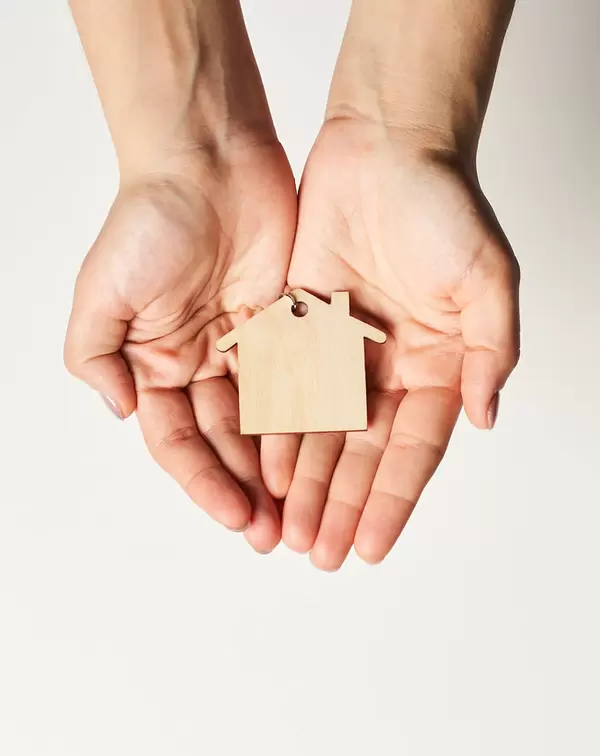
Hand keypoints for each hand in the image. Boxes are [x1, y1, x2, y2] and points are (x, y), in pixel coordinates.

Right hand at [65, 141, 296, 551]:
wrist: (208, 157)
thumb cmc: (148, 219)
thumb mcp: (100, 293)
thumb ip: (96, 358)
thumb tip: (123, 414)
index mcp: (155, 366)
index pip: (179, 442)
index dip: (204, 482)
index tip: (235, 516)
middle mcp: (199, 365)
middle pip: (226, 442)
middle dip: (247, 490)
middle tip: (275, 535)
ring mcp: (246, 348)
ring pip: (267, 423)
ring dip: (280, 469)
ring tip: (303, 513)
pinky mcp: (288, 326)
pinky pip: (302, 382)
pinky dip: (312, 421)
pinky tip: (328, 457)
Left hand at [262, 119, 518, 568]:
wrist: (385, 145)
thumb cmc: (443, 204)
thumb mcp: (487, 279)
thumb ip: (490, 350)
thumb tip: (486, 415)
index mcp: (438, 366)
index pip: (413, 451)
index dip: (392, 501)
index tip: (372, 548)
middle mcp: (391, 369)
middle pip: (362, 454)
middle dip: (343, 506)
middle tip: (320, 554)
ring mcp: (345, 352)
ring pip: (322, 433)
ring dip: (308, 484)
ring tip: (291, 532)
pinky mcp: (304, 327)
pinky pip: (288, 390)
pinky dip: (279, 431)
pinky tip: (267, 470)